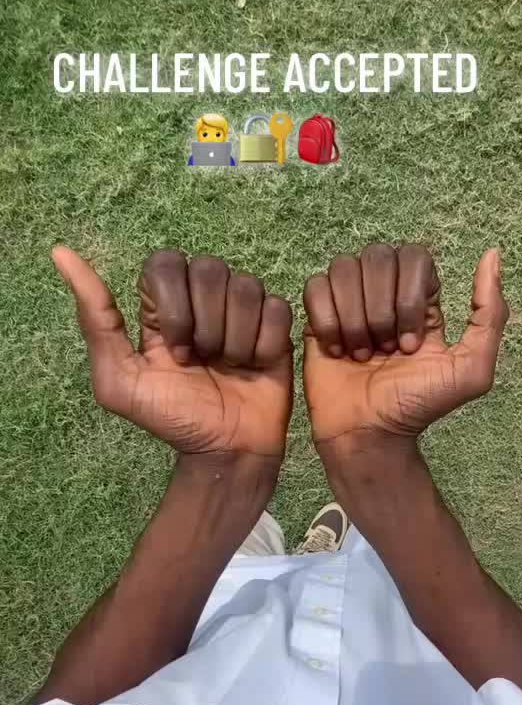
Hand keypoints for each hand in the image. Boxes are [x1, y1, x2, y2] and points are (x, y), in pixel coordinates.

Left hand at [52, 247, 292, 460]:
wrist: (226, 451)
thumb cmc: (173, 419)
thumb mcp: (119, 379)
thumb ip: (95, 319)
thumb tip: (60, 252)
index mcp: (162, 304)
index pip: (165, 264)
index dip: (173, 305)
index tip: (173, 351)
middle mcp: (202, 298)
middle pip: (208, 268)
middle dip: (205, 323)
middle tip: (202, 362)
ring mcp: (241, 310)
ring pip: (245, 285)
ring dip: (236, 337)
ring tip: (231, 367)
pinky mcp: (277, 326)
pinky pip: (276, 308)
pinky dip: (264, 342)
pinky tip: (255, 366)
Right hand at [302, 243, 507, 460]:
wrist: (369, 435)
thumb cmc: (417, 407)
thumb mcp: (471, 370)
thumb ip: (490, 314)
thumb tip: (491, 256)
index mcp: (422, 299)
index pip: (415, 257)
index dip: (411, 296)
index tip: (411, 344)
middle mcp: (385, 293)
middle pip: (379, 256)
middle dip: (382, 309)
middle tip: (386, 352)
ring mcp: (349, 302)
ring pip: (345, 267)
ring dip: (354, 318)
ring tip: (360, 354)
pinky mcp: (317, 316)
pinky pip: (315, 287)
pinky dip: (327, 321)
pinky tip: (336, 351)